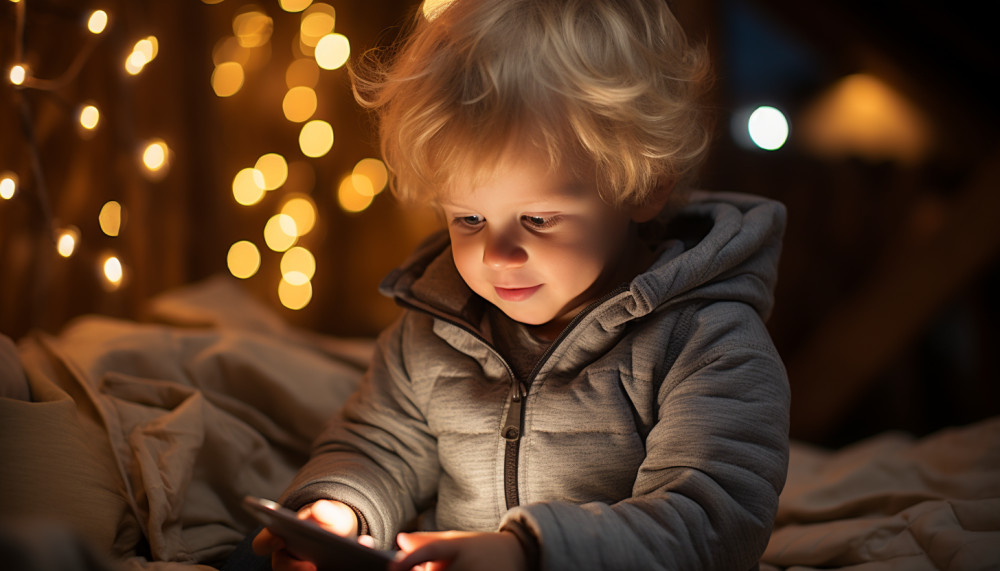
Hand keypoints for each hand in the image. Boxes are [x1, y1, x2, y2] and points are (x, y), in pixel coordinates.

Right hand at [251, 500, 368, 570]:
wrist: (341, 535)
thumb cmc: (326, 522)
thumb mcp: (329, 514)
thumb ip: (324, 511)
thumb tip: (318, 509)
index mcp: (278, 540)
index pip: (263, 543)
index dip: (268, 541)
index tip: (279, 540)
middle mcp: (284, 561)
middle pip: (282, 567)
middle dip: (296, 569)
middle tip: (313, 567)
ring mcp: (299, 569)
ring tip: (344, 567)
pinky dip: (341, 570)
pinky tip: (359, 565)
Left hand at [390, 531, 527, 570]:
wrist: (518, 555)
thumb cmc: (480, 548)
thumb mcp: (456, 540)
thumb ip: (427, 542)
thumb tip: (400, 540)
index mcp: (459, 546)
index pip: (432, 550)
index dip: (411, 559)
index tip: (394, 566)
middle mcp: (468, 563)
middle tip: (425, 568)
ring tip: (451, 567)